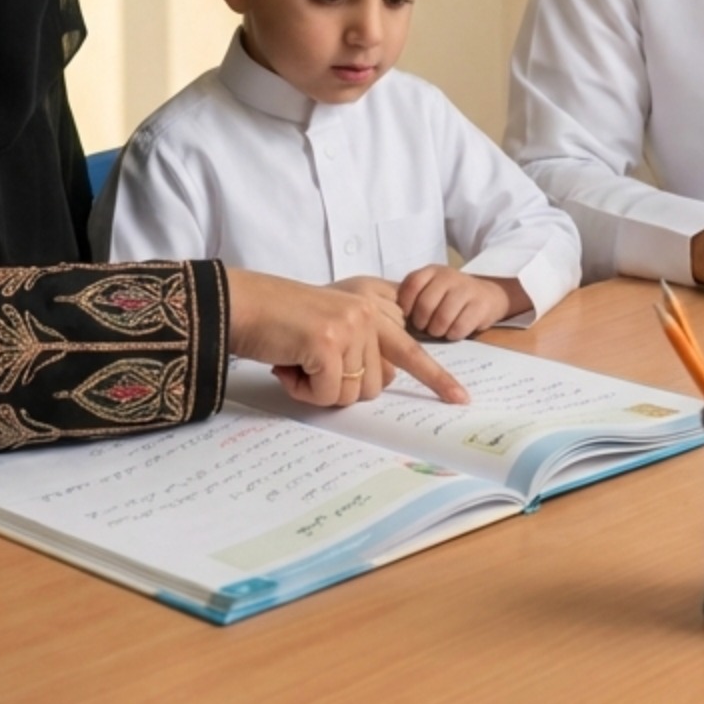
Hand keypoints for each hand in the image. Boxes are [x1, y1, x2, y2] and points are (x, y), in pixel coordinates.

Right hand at [224, 268, 468, 406]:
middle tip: (311, 367)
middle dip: (340, 389)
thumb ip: (363, 345)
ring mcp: (351, 325)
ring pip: (352, 394)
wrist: (243, 304)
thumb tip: (385, 381)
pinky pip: (327, 395)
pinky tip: (288, 365)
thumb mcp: (331, 327)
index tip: (460, 399)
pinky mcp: (329, 342)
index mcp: (373, 306)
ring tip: (297, 362)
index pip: (413, 349)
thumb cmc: (281, 321)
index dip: (436, 379)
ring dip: (319, 390)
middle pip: (377, 386)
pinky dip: (303, 390)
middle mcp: (368, 312)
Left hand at [397, 265, 521, 339]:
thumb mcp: (432, 288)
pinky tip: (454, 331)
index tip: (407, 318)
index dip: (405, 305)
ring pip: (442, 319)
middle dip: (422, 323)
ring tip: (439, 330)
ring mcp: (466, 289)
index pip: (411, 285)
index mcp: (432, 271)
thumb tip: (392, 320)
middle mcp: (449, 276)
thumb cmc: (451, 297)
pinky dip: (453, 334)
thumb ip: (414, 297)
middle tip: (425, 328)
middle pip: (425, 305)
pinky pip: (459, 327)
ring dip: (437, 331)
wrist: (488, 295)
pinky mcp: (480, 305)